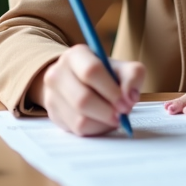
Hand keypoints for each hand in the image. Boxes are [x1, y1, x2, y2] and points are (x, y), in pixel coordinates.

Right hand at [30, 45, 145, 135]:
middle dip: (108, 111)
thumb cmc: (104, 75)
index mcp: (76, 55)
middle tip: (122, 115)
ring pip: (79, 119)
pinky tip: (101, 120)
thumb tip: (130, 96)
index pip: (91, 71)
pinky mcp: (53, 114)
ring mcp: (52, 95)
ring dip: (103, 123)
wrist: (78, 81)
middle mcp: (58, 73)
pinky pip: (77, 130)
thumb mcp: (121, 68)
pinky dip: (95, 129)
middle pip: (83, 99)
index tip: (126, 103)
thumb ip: (133, 76)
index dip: (111, 91)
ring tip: (113, 117)